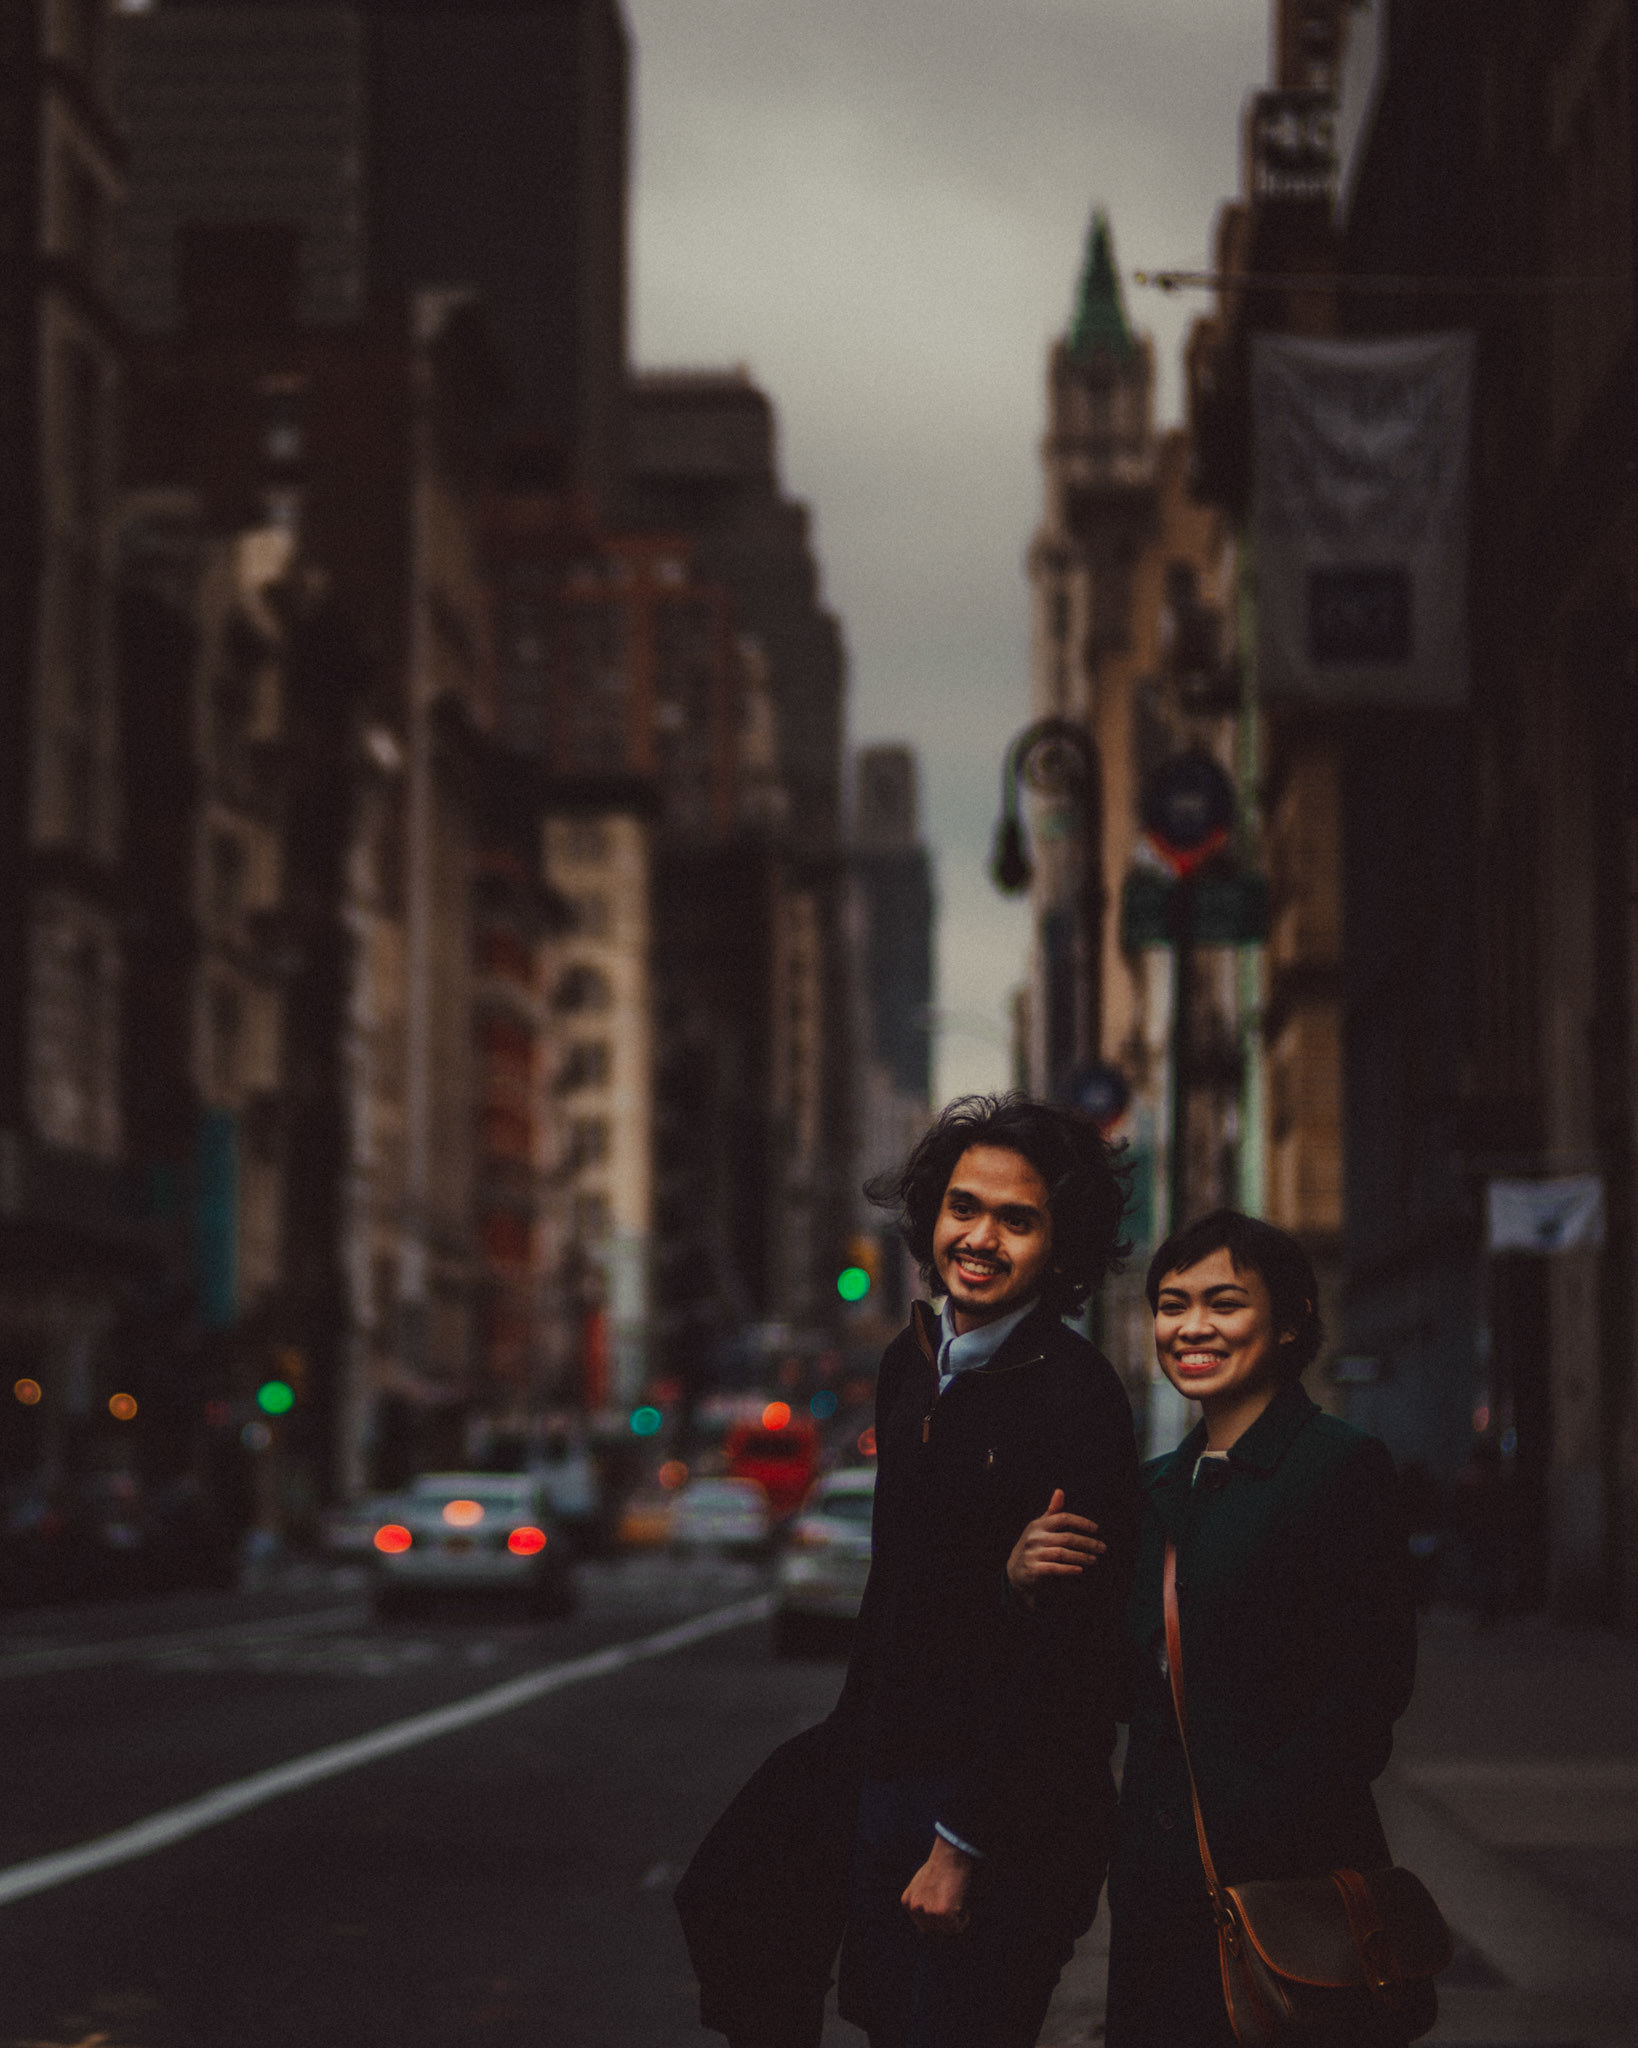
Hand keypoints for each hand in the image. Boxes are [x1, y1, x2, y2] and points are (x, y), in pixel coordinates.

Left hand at [901, 1832, 972, 1934]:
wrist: (950, 1853)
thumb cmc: (940, 1866)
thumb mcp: (921, 1884)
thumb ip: (920, 1902)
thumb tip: (924, 1927)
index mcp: (907, 1902)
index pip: (922, 1924)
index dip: (936, 1916)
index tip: (943, 1903)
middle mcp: (914, 1908)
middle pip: (932, 1929)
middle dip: (943, 1920)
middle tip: (952, 1902)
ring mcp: (928, 1911)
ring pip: (946, 1928)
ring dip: (954, 1919)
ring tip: (957, 1899)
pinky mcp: (942, 1913)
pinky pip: (957, 1927)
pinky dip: (963, 1919)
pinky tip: (962, 1903)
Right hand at [1007, 1488, 1104, 1605]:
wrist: (1015, 1570)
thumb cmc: (1034, 1545)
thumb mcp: (1040, 1527)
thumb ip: (1052, 1511)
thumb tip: (1060, 1491)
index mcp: (1038, 1525)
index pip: (1063, 1518)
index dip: (1081, 1522)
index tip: (1096, 1529)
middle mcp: (1035, 1537)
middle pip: (1066, 1538)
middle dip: (1087, 1543)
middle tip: (1102, 1548)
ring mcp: (1033, 1553)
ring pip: (1062, 1554)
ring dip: (1081, 1556)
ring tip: (1094, 1559)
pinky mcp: (1033, 1570)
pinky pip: (1054, 1568)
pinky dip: (1068, 1569)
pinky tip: (1080, 1570)